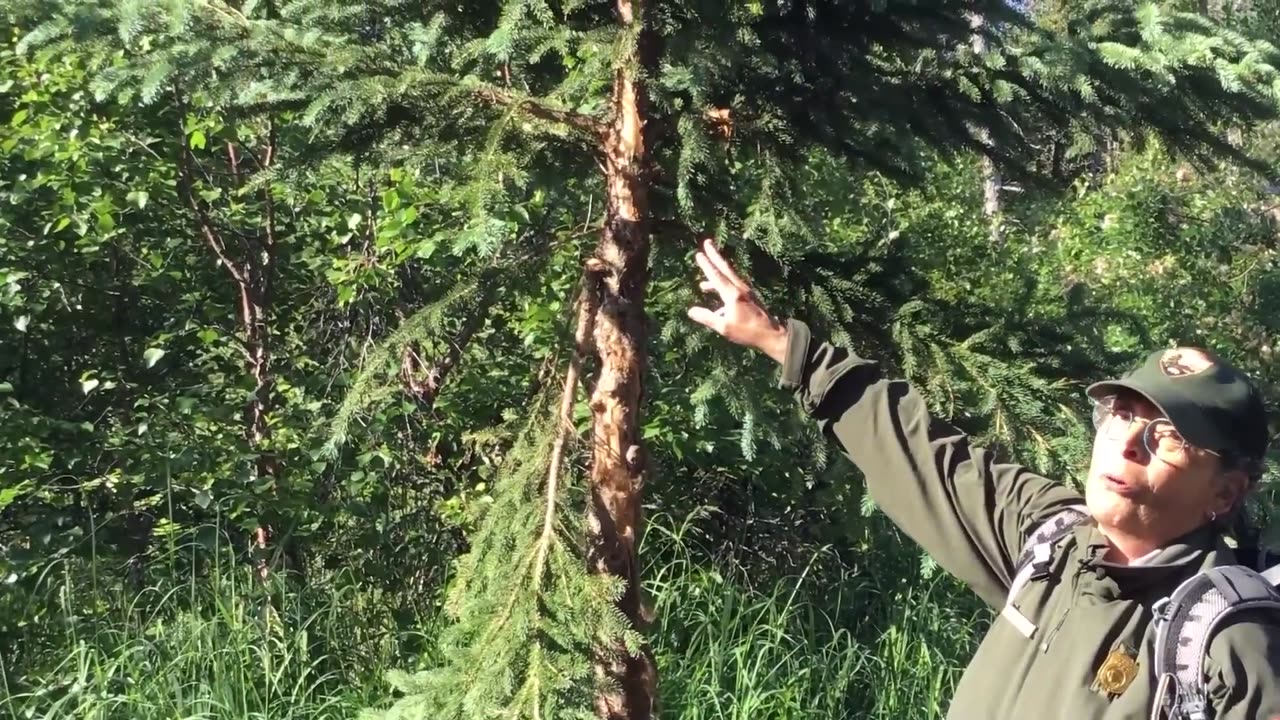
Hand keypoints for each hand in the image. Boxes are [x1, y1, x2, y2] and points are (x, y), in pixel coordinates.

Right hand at [687, 238, 788, 363]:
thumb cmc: (747, 332)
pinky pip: (733, 285)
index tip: (699, 253)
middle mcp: (740, 288)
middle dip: (715, 255)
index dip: (706, 265)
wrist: (771, 334)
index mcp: (732, 294)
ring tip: (703, 283)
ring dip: (717, 273)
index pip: (716, 276)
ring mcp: (746, 291)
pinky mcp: (750, 296)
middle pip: (725, 268)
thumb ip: (707, 318)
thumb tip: (691, 311)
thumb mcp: (724, 327)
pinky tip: (718, 303)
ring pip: (729, 277)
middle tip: (707, 242)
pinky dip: (723, 286)